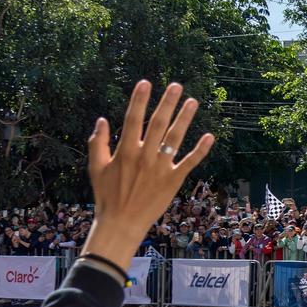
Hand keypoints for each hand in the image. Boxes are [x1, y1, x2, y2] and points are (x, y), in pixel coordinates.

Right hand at [82, 81, 214, 268]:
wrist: (121, 223)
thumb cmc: (107, 195)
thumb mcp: (96, 168)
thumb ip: (98, 143)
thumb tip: (101, 120)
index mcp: (125, 151)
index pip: (133, 119)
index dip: (139, 100)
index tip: (146, 83)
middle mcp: (144, 156)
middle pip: (158, 124)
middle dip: (167, 103)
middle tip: (176, 85)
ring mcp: (160, 168)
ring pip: (175, 138)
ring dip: (185, 119)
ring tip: (193, 101)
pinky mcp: (173, 180)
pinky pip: (189, 162)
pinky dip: (200, 150)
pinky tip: (210, 136)